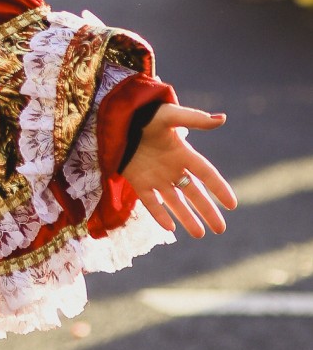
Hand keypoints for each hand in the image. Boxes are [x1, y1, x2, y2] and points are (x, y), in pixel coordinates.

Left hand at [121, 105, 236, 237]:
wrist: (117, 119)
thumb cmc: (146, 115)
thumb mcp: (170, 115)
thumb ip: (194, 119)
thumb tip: (222, 119)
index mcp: (183, 153)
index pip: (206, 174)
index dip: (219, 188)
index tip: (232, 205)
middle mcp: (172, 168)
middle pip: (194, 193)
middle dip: (207, 211)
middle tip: (221, 229)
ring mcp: (156, 177)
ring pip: (175, 202)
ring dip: (187, 218)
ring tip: (200, 234)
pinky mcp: (138, 182)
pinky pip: (151, 202)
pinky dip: (159, 215)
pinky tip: (170, 228)